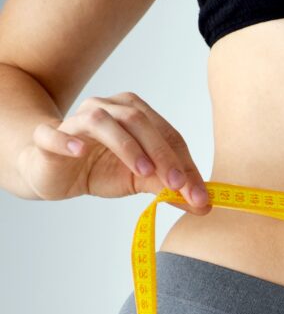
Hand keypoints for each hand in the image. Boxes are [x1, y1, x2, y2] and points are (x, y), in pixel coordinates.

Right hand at [15, 91, 210, 213]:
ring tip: (143, 171)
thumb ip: (169, 187)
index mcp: (134, 114)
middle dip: (163, 154)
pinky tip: (81, 151)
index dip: (185, 164)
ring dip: (127, 146)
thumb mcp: (141, 179)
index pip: (167, 135)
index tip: (199, 195)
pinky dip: (68, 141)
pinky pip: (54, 134)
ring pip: (102, 121)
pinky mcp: (49, 137)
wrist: (56, 173)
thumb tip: (203, 205)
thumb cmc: (101, 169)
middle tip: (177, 184)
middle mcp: (107, 108)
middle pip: (139, 121)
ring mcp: (76, 120)